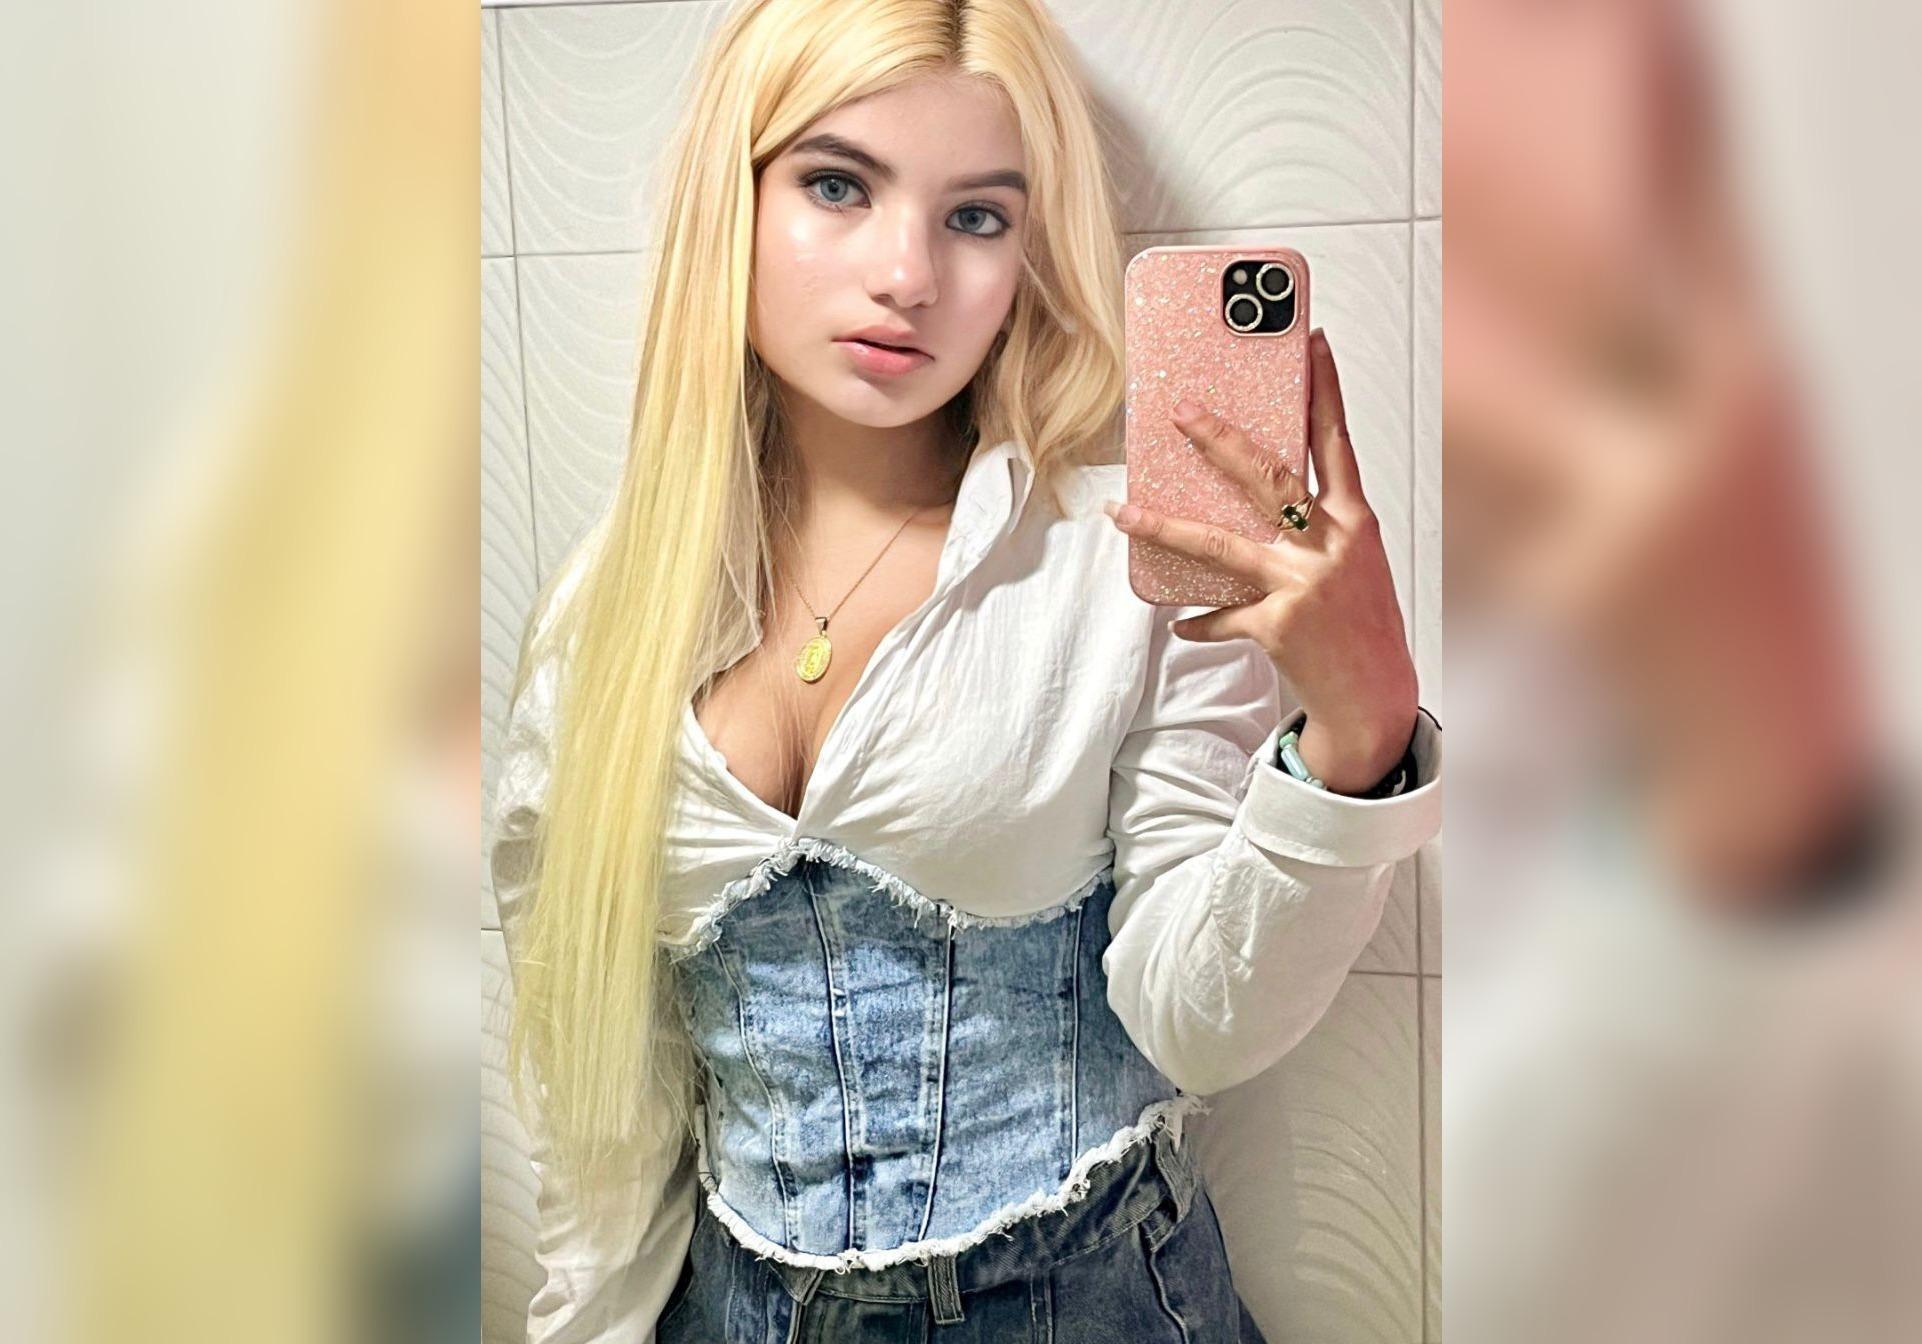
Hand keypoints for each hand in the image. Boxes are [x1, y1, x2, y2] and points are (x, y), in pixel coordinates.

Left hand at [1103, 329, 1417, 793]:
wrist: (1376, 698)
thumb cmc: (1360, 624)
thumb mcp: (1351, 564)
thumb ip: (1314, 528)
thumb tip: (1252, 497)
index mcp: (1355, 522)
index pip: (1337, 442)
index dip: (1326, 390)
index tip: (1312, 341)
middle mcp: (1331, 546)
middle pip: (1267, 478)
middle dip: (1220, 441)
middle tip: (1181, 411)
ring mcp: (1303, 585)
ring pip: (1219, 546)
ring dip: (1163, 527)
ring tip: (1121, 511)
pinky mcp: (1278, 626)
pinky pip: (1220, 617)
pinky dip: (1198, 621)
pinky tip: (1180, 623)